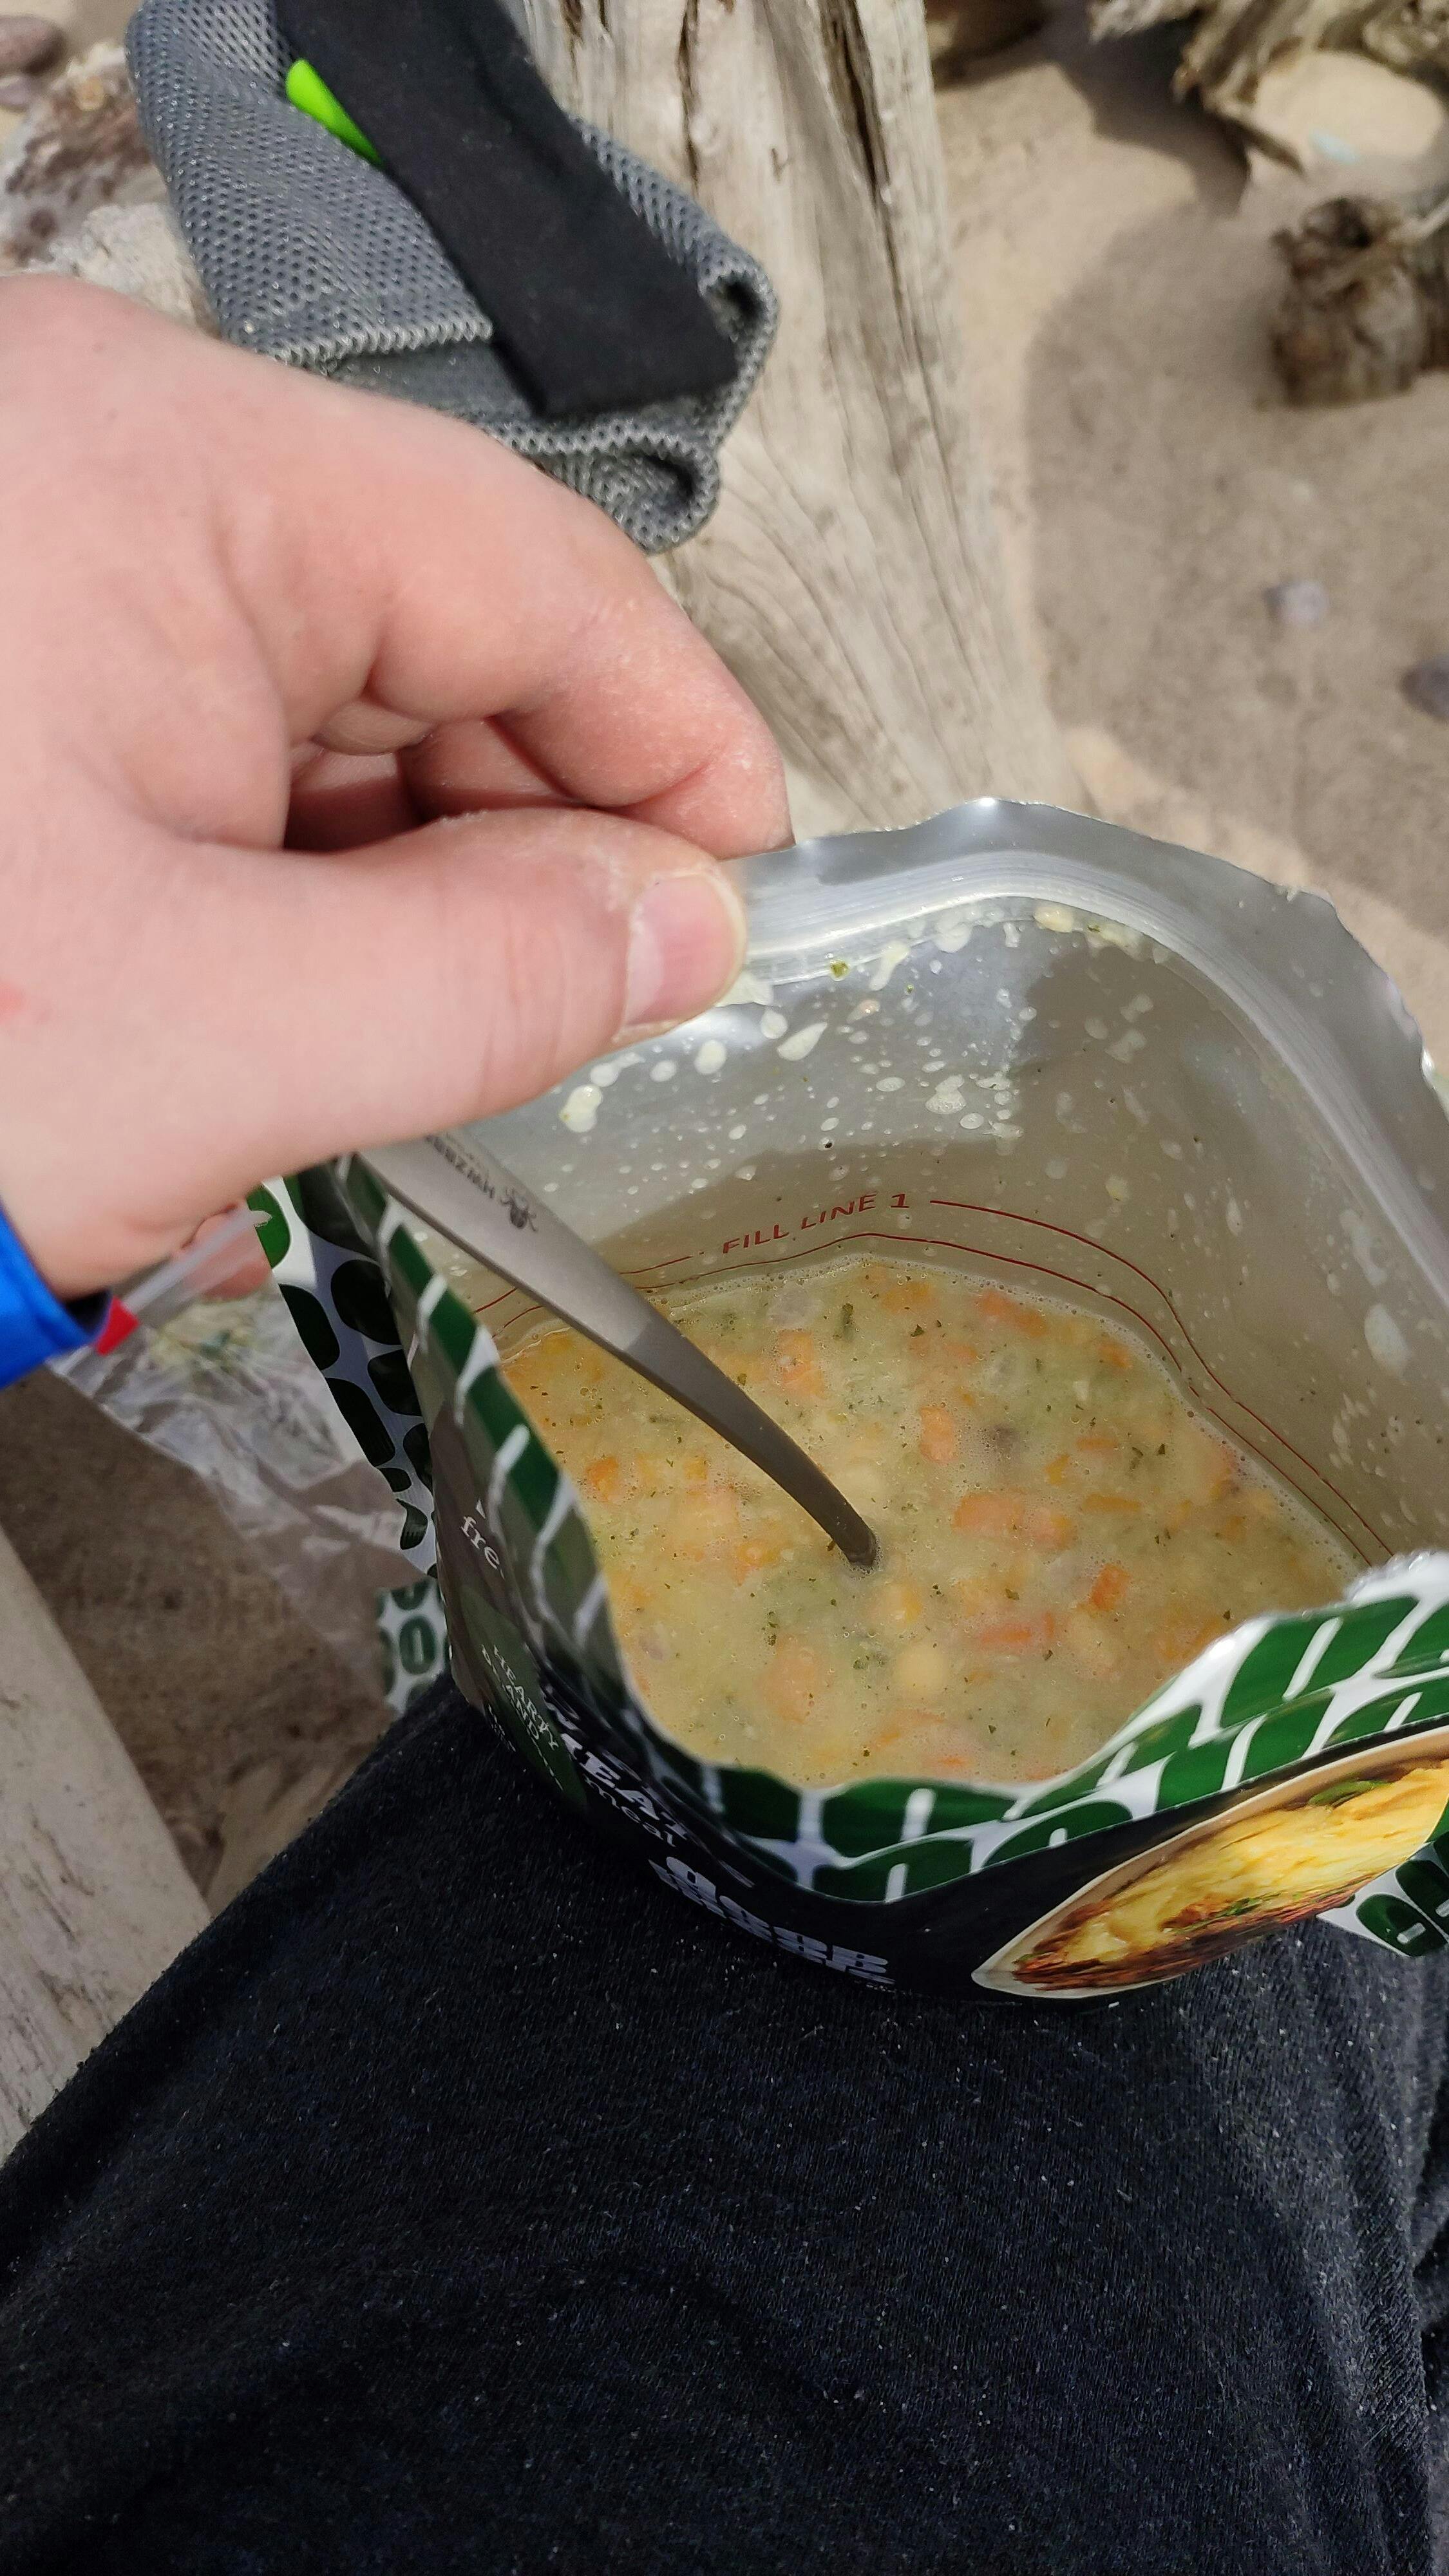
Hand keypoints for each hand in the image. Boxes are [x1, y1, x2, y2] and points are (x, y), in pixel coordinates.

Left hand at [0, 279, 787, 1298]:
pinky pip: (192, 755)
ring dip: (379, 895)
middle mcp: (75, 472)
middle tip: (586, 1006)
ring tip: (379, 1058)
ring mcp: (22, 567)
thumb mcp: (204, 1037)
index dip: (671, 732)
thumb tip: (683, 929)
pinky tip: (264, 1024)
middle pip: (416, 630)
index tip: (744, 876)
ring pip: (306, 711)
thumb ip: (490, 978)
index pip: (520, 564)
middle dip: (514, 839)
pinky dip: (262, 896)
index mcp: (142, 476)